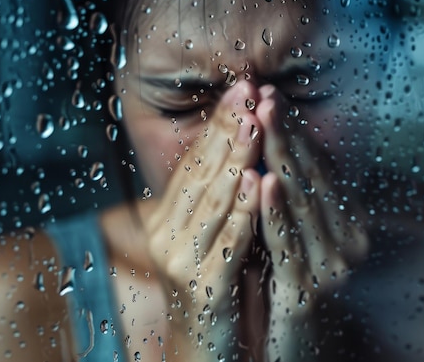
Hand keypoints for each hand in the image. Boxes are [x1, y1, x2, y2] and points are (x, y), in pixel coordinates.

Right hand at [143, 80, 261, 359]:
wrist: (202, 344)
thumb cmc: (212, 281)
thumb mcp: (208, 232)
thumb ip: (215, 194)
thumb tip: (236, 145)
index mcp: (166, 217)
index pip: (193, 161)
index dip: (216, 123)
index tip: (239, 88)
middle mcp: (165, 234)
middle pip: (199, 173)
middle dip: (226, 130)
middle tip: (247, 92)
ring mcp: (180, 260)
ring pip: (210, 202)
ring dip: (234, 160)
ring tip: (253, 125)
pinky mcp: (202, 287)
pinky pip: (226, 243)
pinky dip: (242, 211)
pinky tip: (258, 183)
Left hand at [255, 85, 369, 356]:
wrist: (294, 350)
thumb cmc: (291, 284)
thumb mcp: (299, 233)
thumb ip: (296, 195)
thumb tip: (279, 144)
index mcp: (348, 221)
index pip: (318, 166)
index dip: (293, 129)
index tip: (270, 94)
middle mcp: (348, 241)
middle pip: (311, 178)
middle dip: (285, 134)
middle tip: (265, 95)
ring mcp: (331, 268)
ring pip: (302, 204)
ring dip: (282, 159)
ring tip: (263, 122)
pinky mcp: (308, 294)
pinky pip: (289, 246)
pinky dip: (277, 212)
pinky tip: (264, 182)